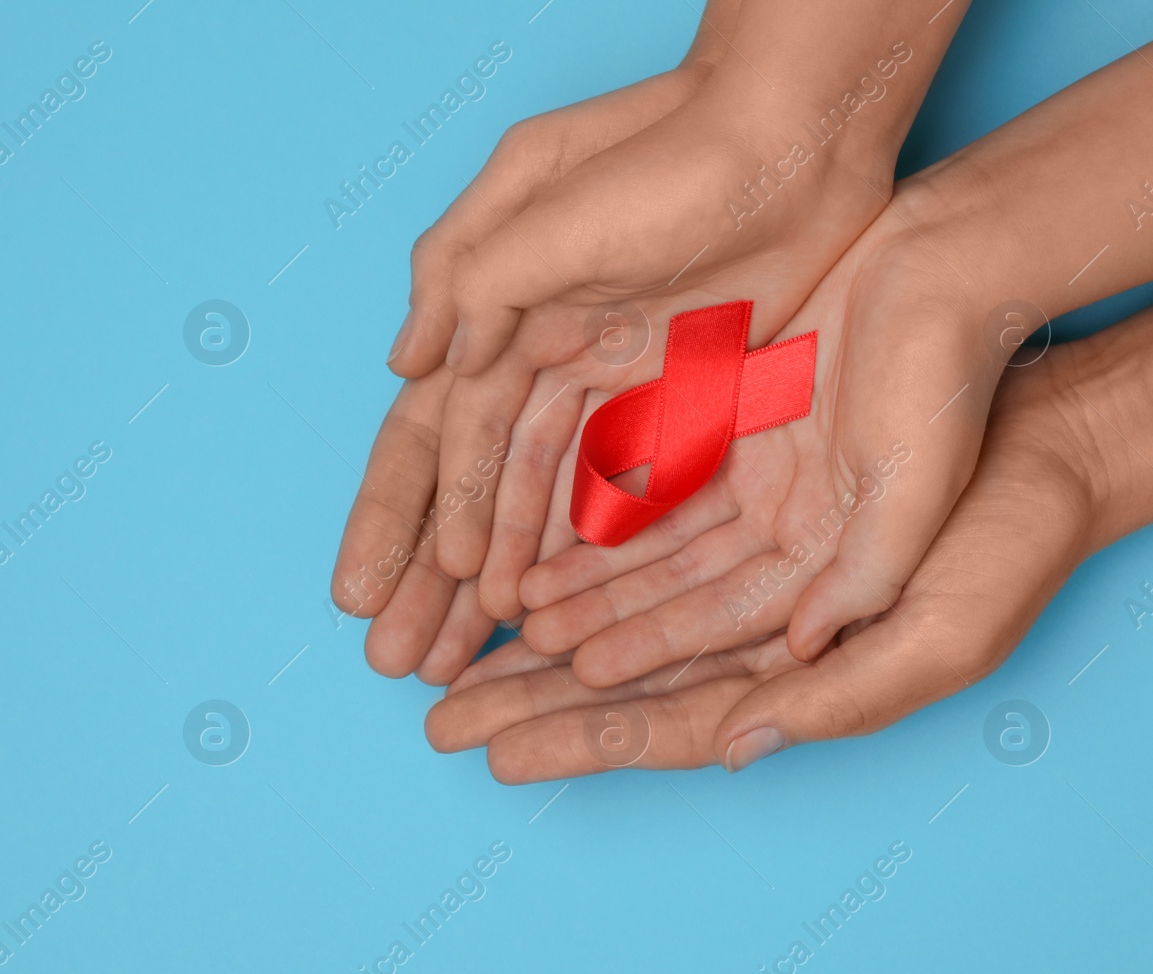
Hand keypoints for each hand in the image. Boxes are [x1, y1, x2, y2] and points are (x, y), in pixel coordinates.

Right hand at [332, 33, 730, 682]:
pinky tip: (552, 609)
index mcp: (493, 315)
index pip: (427, 438)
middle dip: (432, 574)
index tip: (360, 598)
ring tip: (469, 652)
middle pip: (475, 490)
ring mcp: (610, 386)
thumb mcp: (531, 196)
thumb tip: (405, 366)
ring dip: (501, 578)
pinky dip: (583, 552)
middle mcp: (541, 358)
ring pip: (541, 506)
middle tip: (399, 656)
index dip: (394, 519)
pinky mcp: (678, 404)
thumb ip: (461, 280)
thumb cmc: (657, 152)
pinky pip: (620, 497)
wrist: (792, 138)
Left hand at [424, 324, 1105, 781]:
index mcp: (805, 661)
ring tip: (459, 639)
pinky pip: (631, 503)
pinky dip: (574, 526)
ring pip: (615, 583)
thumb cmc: (1009, 525)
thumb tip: (743, 745)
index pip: (671, 713)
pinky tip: (516, 546)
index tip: (495, 756)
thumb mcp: (944, 623)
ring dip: (540, 614)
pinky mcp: (726, 459)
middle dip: (529, 690)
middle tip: (438, 713)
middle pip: (621, 659)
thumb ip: (845, 689)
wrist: (1019, 389)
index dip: (580, 735)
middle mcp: (758, 605)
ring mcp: (738, 531)